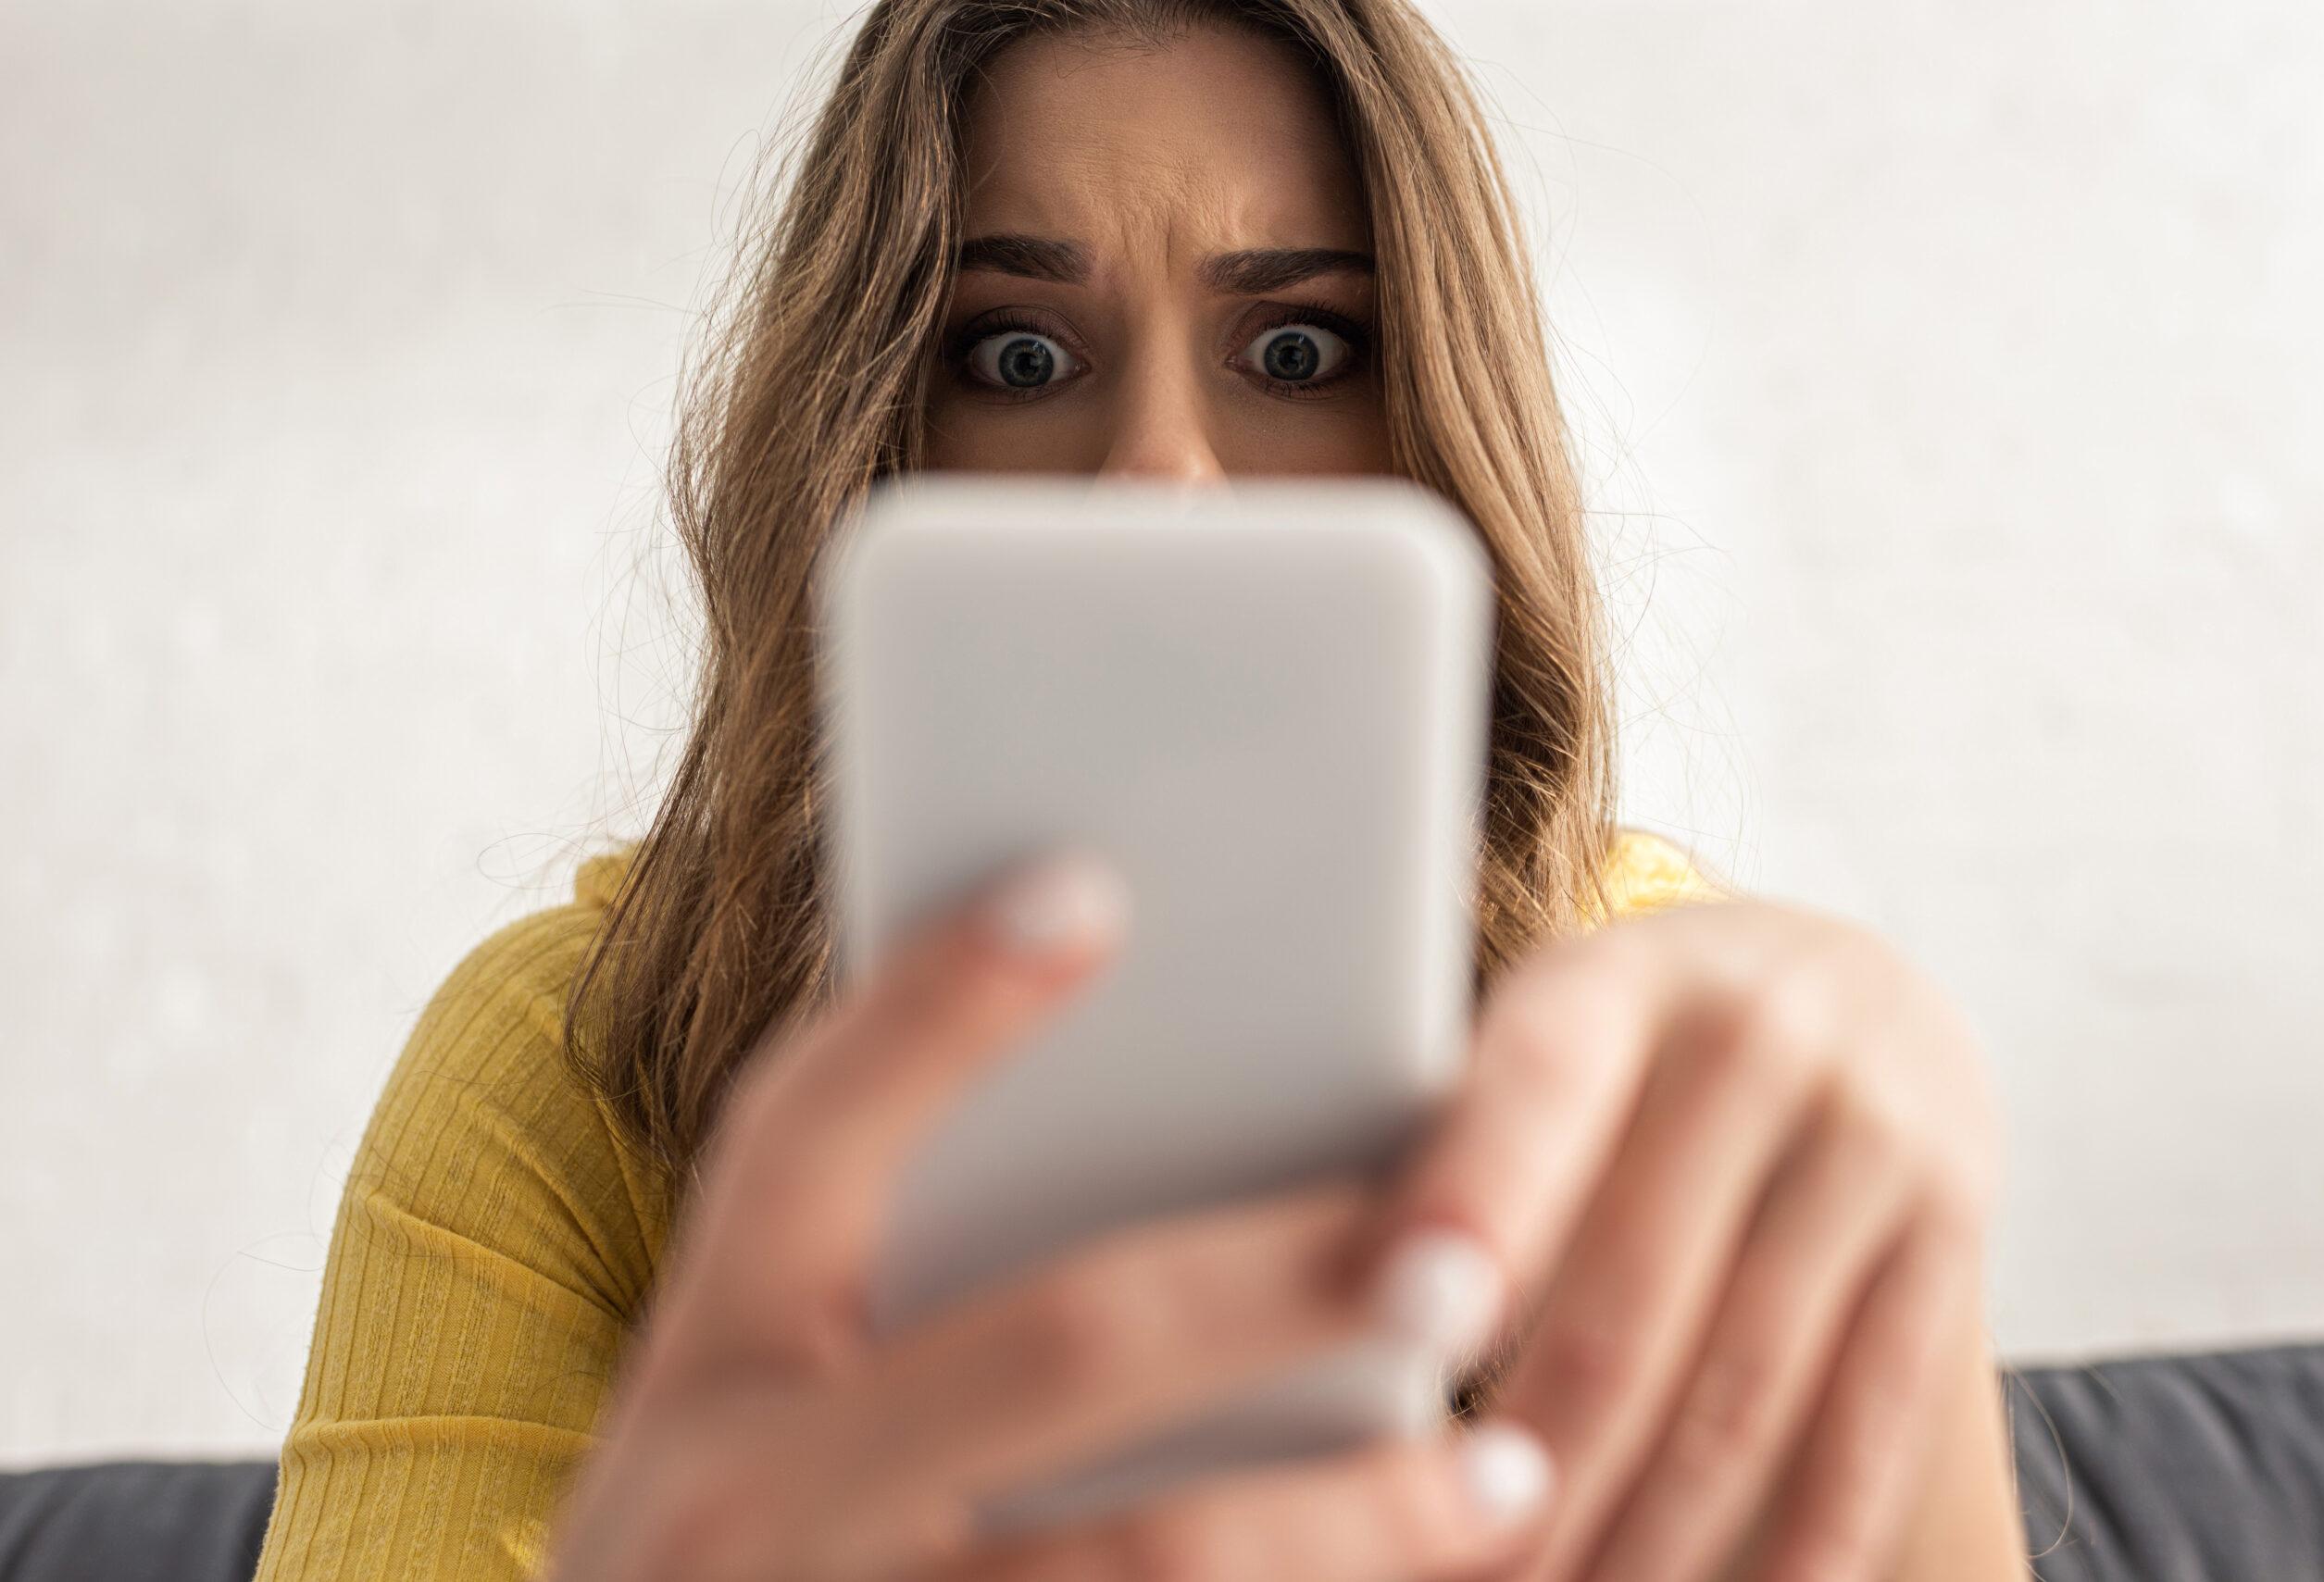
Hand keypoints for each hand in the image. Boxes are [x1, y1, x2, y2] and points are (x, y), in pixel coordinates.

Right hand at [542, 848, 1559, 1581]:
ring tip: (1507, 1465)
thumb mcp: (771, 1413)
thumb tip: (1172, 1077)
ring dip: (1357, 1515)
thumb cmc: (766, 1541)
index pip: (802, 1131)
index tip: (1092, 888)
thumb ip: (913, 1286)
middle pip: (1060, 1344)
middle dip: (1282, 1290)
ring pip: (1148, 1558)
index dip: (940, 1009)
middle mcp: (739, 1500)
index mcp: (707, 1353)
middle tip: (1461, 1260)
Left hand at [1366, 896, 2007, 1581]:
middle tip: (1465, 1572)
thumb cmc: (1633, 1040)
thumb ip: (1462, 1147)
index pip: (1539, 1088)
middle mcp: (1757, 1041)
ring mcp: (1872, 1136)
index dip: (1475, 1202)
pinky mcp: (1957, 1225)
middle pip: (1632, 1293)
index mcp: (1618, 982)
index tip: (1406, 1316)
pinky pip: (1875, 1416)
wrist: (1849, 980)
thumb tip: (1353, 1309)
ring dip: (1647, 1533)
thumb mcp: (1549, 1031)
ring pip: (1745, 1386)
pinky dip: (1806, 1538)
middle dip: (1535, 1466)